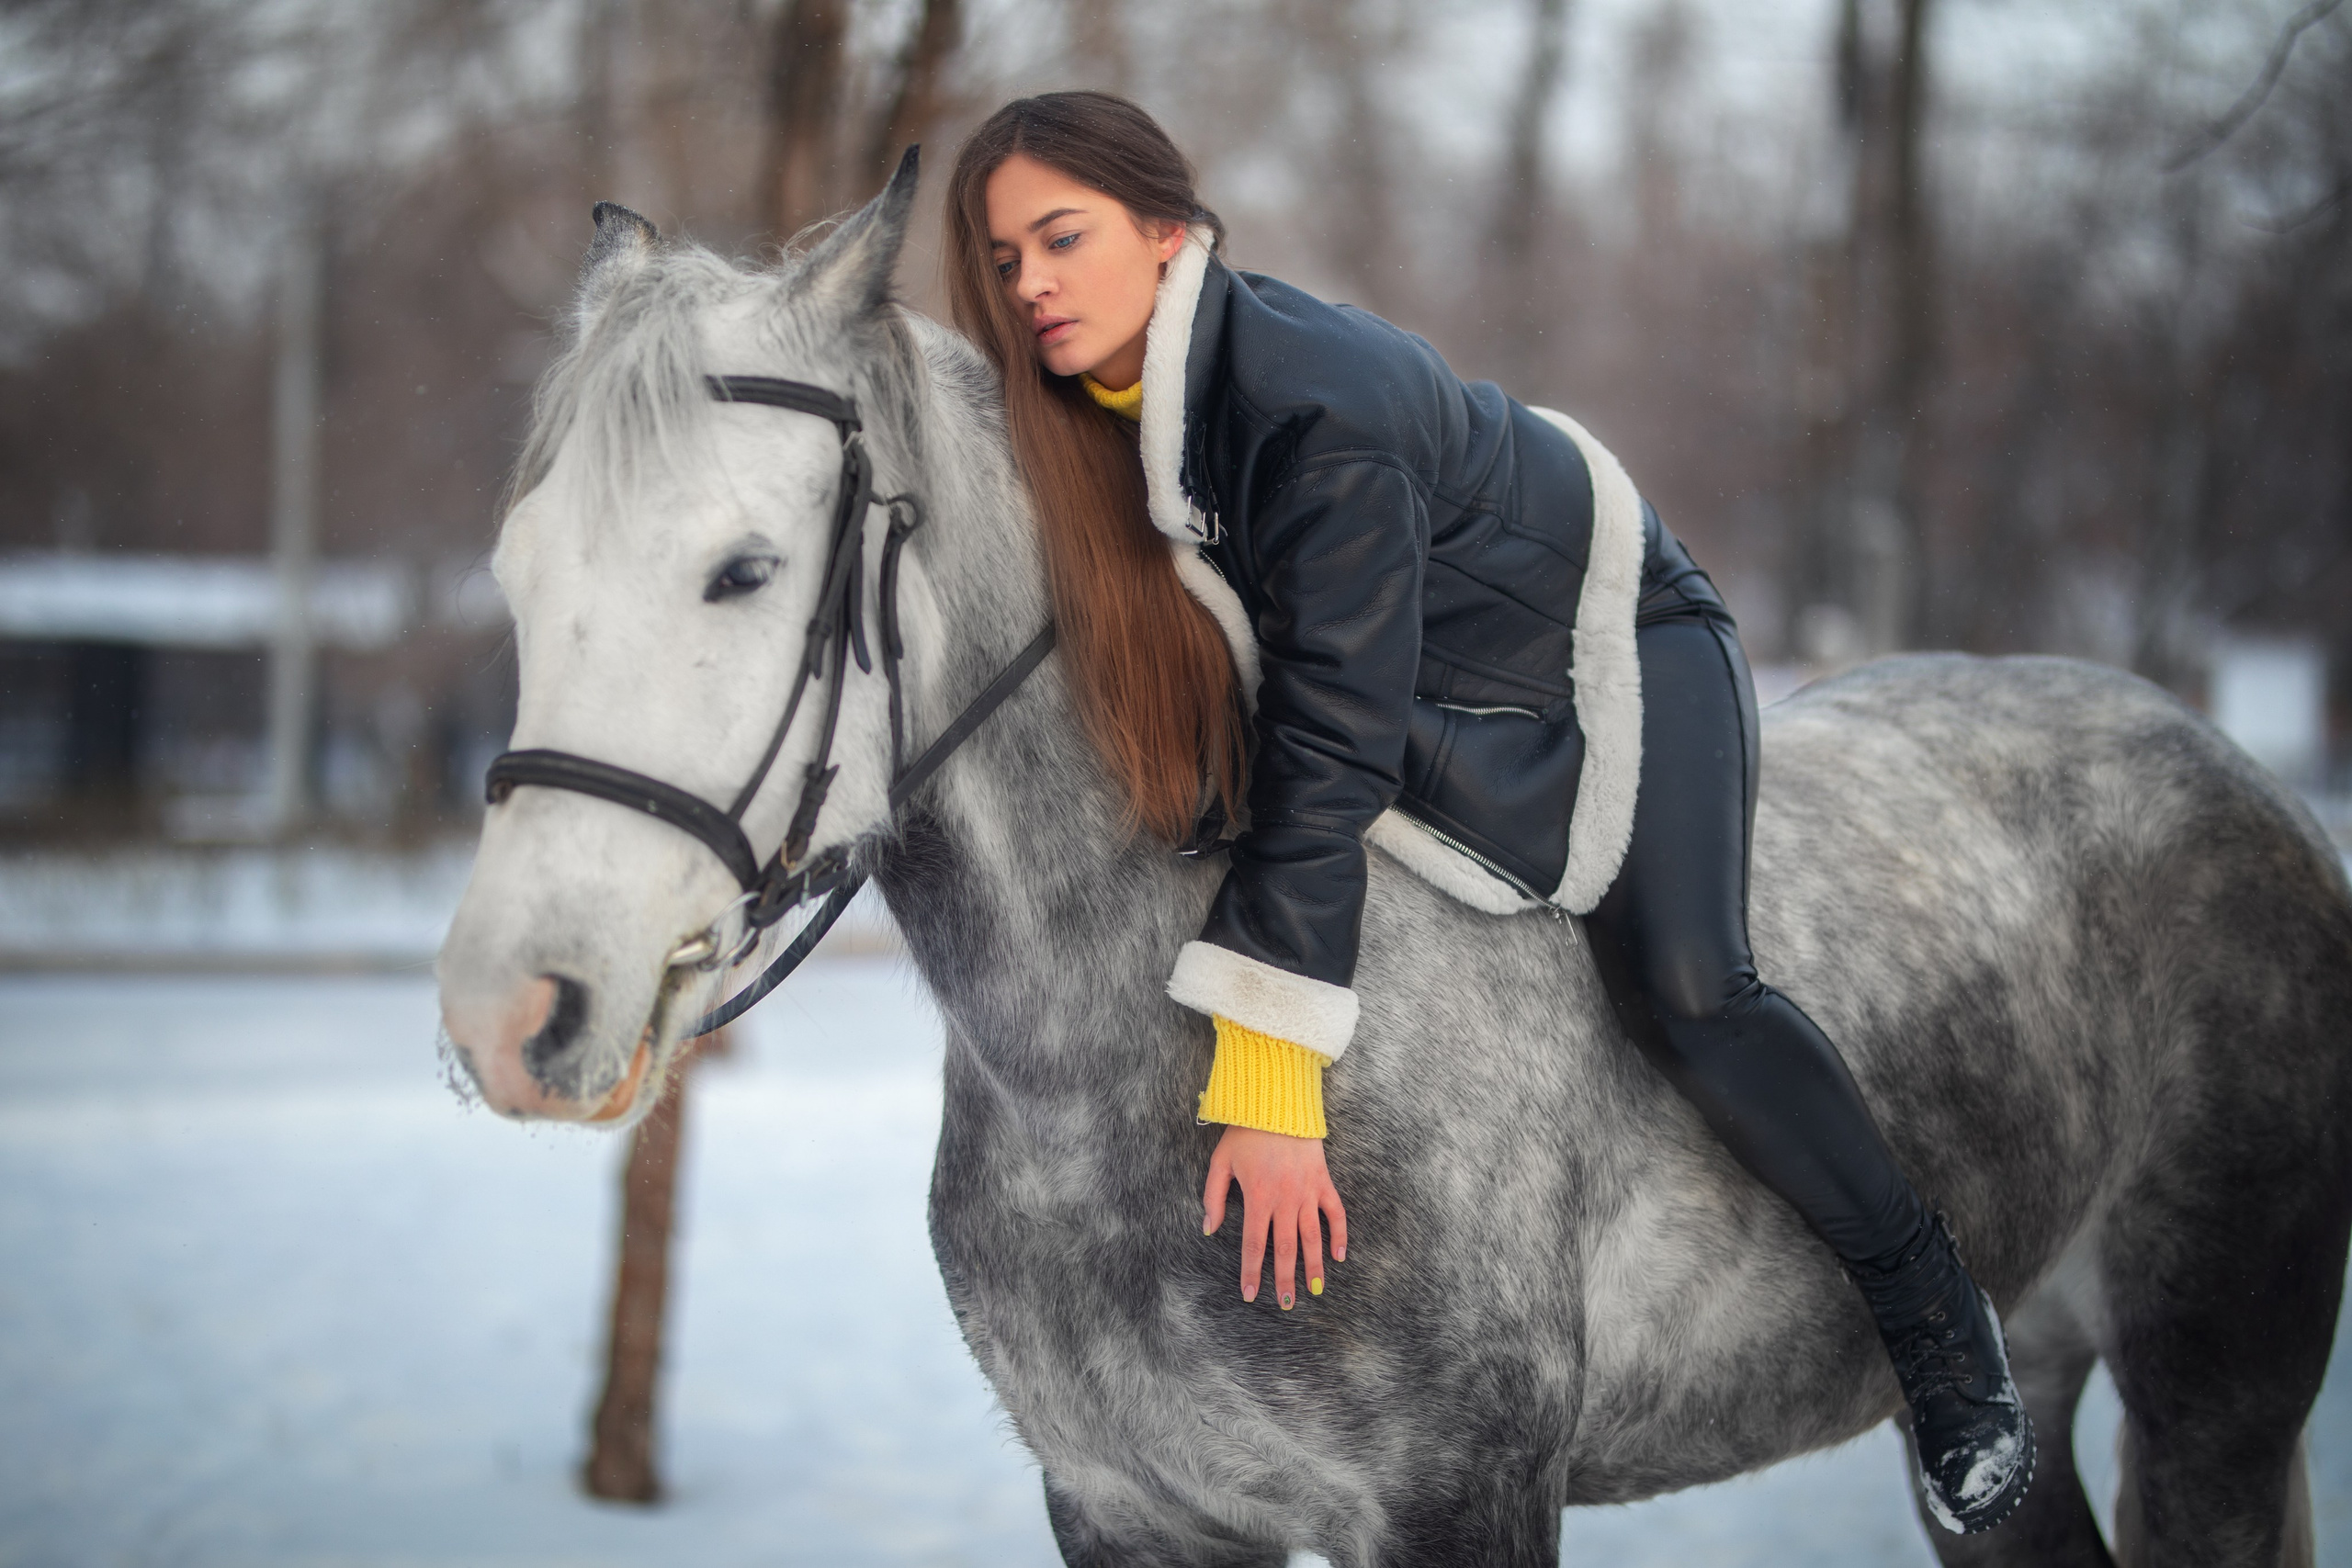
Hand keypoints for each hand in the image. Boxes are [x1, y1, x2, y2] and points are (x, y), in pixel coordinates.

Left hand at [1201, 1125, 1347, 1309]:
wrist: (1277, 1103)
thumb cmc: (1245, 1133)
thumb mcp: (1220, 1162)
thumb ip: (1213, 1197)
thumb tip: (1209, 1229)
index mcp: (1258, 1197)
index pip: (1253, 1245)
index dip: (1251, 1272)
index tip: (1251, 1295)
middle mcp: (1284, 1200)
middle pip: (1285, 1249)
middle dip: (1285, 1280)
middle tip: (1285, 1304)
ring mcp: (1307, 1192)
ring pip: (1312, 1237)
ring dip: (1314, 1266)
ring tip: (1315, 1290)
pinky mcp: (1323, 1182)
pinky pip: (1335, 1212)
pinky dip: (1339, 1234)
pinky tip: (1339, 1255)